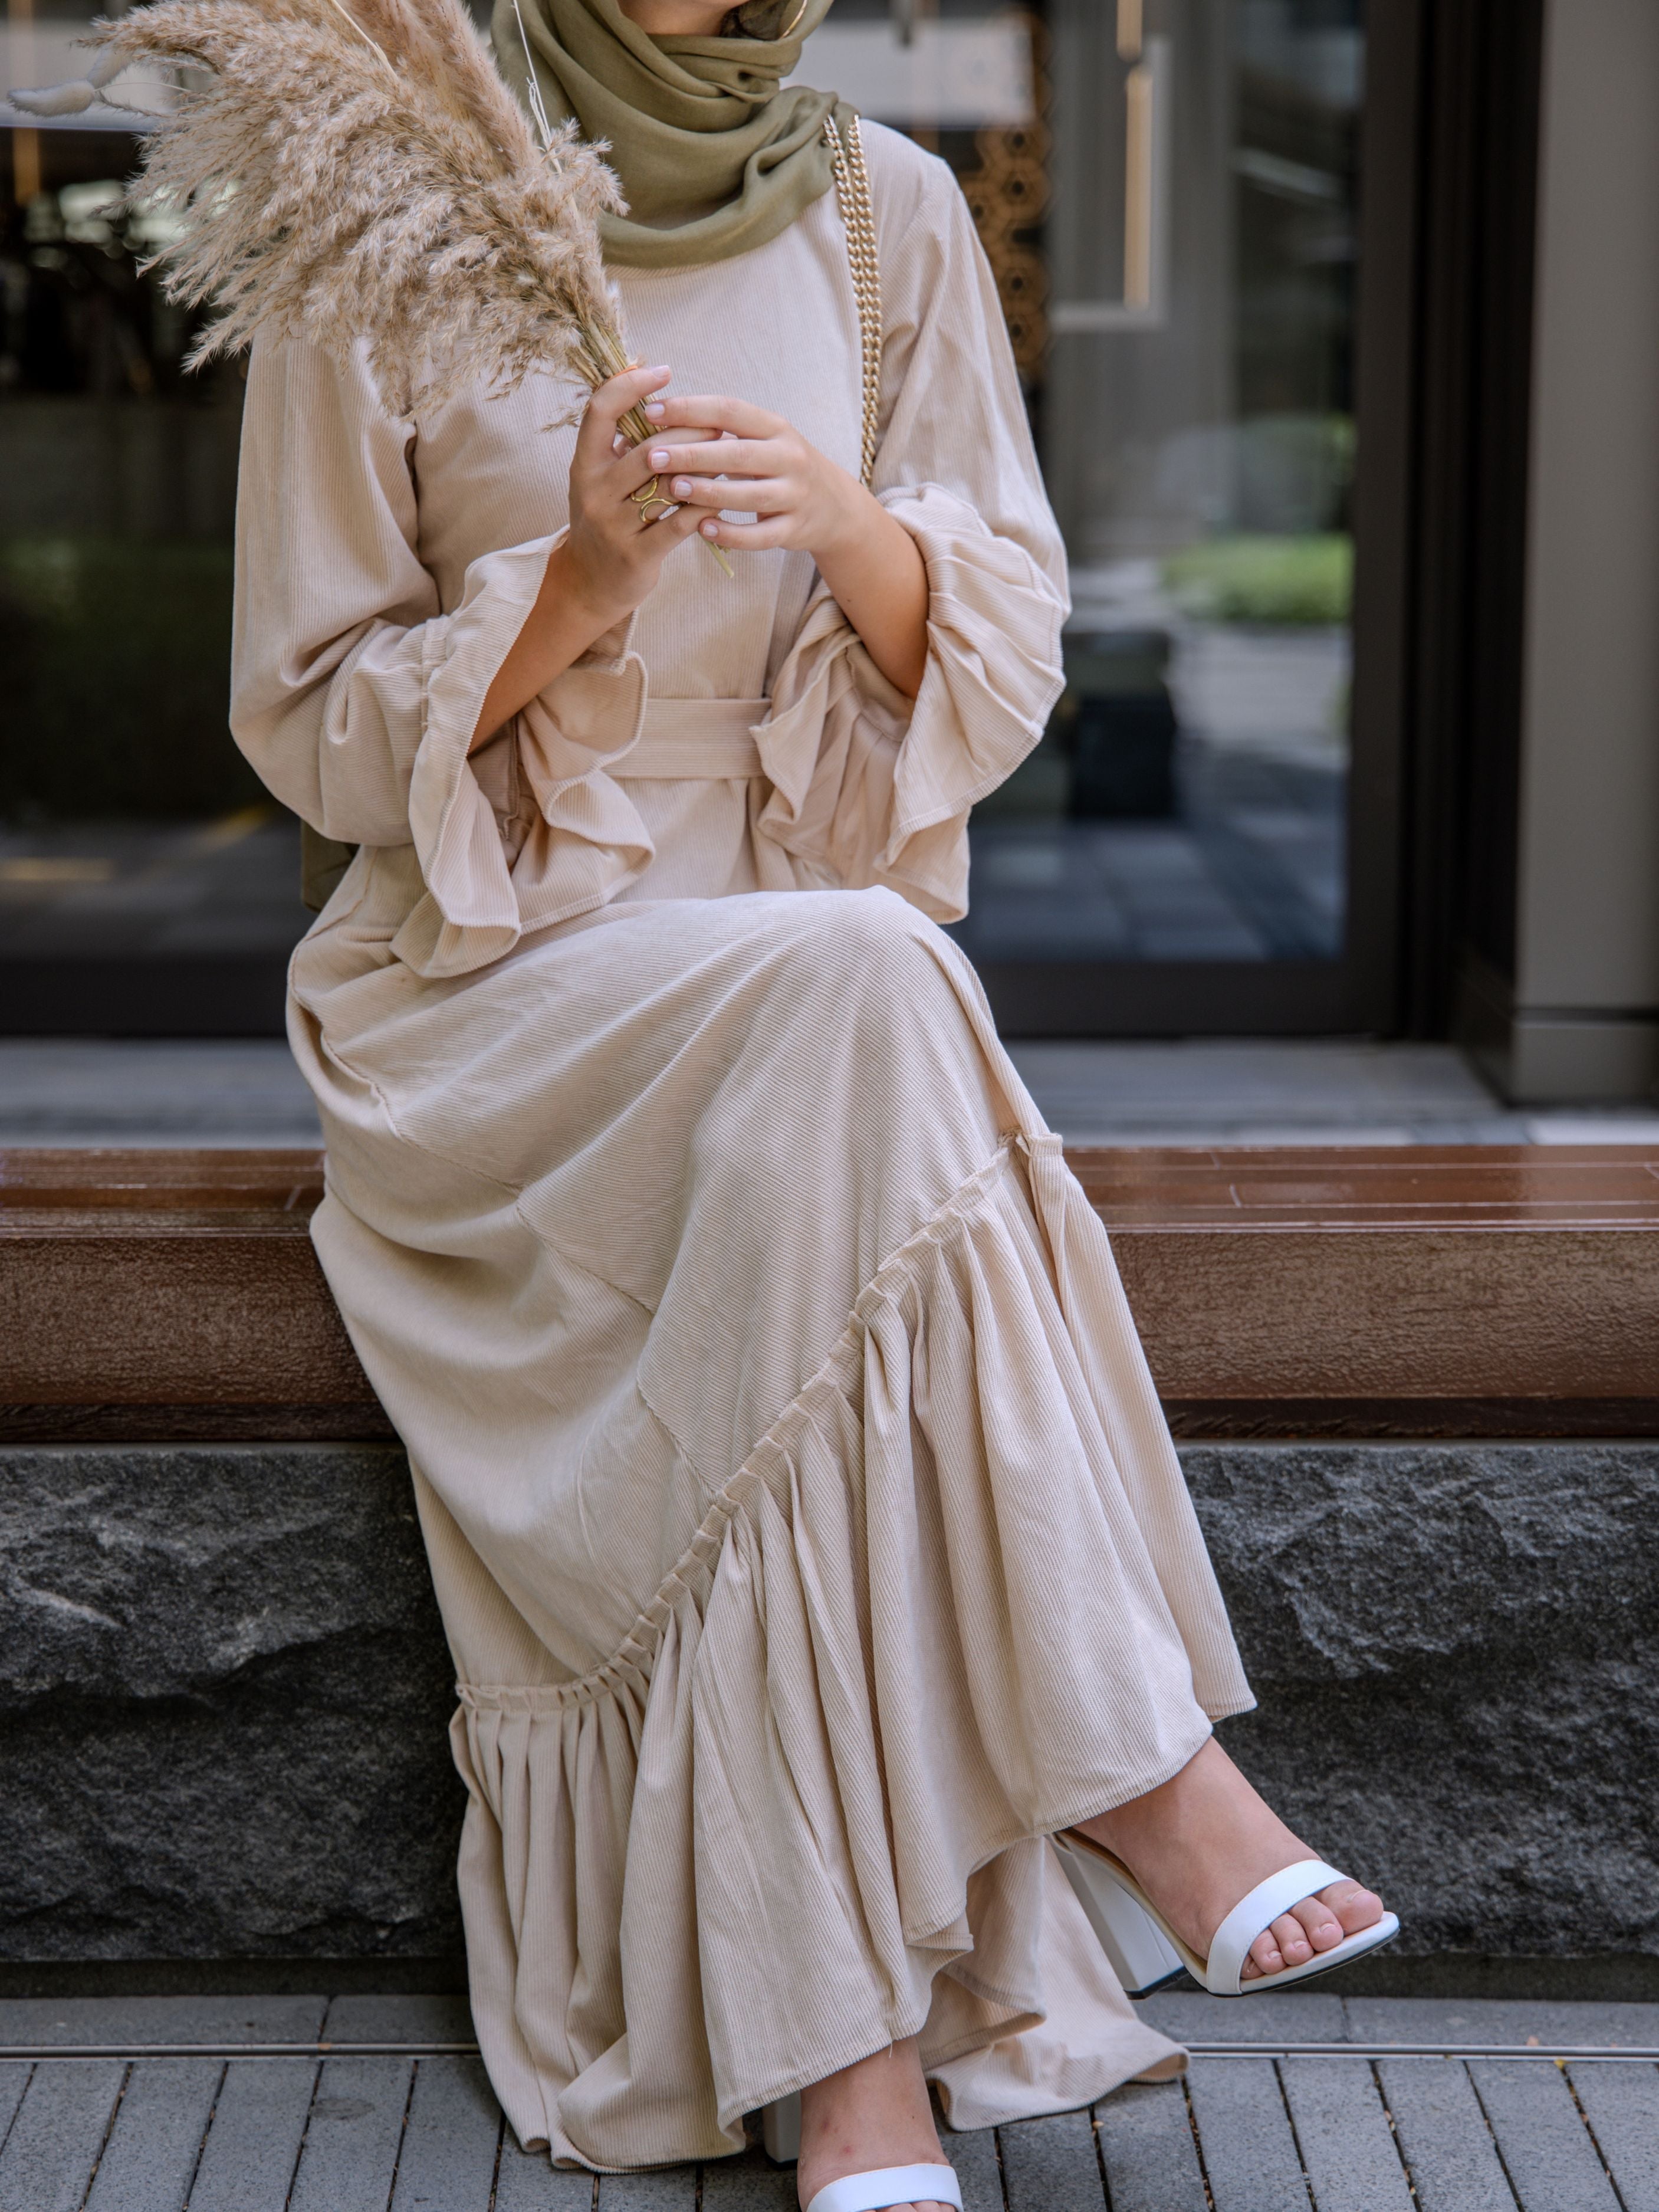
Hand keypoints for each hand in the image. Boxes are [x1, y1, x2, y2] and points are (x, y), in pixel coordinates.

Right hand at [562, 365, 707, 626]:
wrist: (589, 584)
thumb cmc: (607, 519)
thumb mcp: (600, 477)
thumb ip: (622, 441)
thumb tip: (652, 388)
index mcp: (583, 463)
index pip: (600, 410)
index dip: (631, 385)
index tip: (663, 372)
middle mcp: (594, 491)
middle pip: (648, 447)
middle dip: (689, 431)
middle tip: (719, 423)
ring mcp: (613, 525)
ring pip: (667, 485)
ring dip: (704, 466)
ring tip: (729, 454)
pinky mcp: (637, 555)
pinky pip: (679, 523)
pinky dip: (704, 506)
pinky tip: (721, 496)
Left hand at [640, 393, 866, 558]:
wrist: (834, 507)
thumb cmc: (781, 467)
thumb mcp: (763, 439)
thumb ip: (723, 430)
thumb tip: (661, 417)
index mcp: (776, 428)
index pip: (730, 410)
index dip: (690, 409)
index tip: (652, 411)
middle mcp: (789, 457)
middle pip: (737, 453)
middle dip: (692, 453)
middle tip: (653, 455)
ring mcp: (795, 495)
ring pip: (748, 495)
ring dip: (708, 492)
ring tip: (673, 488)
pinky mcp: (795, 529)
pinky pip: (760, 535)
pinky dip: (732, 534)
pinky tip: (703, 529)